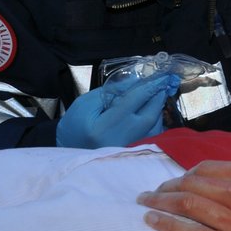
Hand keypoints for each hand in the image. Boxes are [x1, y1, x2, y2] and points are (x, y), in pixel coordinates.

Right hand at [56, 71, 177, 148]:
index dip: (149, 87)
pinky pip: (153, 135)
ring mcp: (130, 150)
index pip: (133, 102)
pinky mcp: (135, 154)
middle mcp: (122, 141)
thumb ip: (111, 91)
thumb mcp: (86, 103)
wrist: (69, 151)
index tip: (160, 75)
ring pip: (155, 126)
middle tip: (161, 83)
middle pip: (150, 115)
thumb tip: (137, 81)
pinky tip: (149, 111)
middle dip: (158, 97)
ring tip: (154, 96)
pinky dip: (155, 121)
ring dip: (158, 108)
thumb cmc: (75, 126)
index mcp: (105, 127)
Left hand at [139, 160, 230, 230]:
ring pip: (187, 206)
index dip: (187, 173)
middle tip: (152, 191)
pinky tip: (154, 222)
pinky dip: (169, 226)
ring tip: (146, 203)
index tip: (176, 178)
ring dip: (161, 202)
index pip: (209, 168)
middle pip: (192, 184)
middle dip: (167, 186)